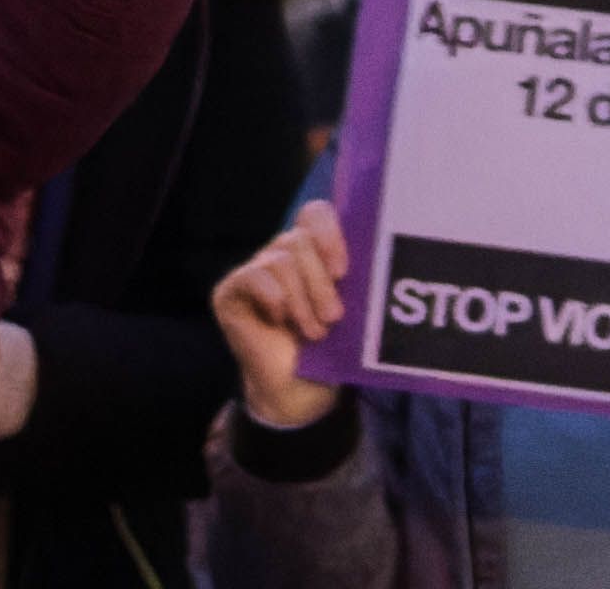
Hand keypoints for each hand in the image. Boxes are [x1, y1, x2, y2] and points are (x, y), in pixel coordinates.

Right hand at [212, 201, 349, 430]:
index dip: (329, 232)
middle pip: (298, 239)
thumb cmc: (332, 352)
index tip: (343, 270)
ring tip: (314, 332)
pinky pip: (252, 276)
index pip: (315, 215)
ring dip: (302, 300)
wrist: (302, 393)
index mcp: (314, 255)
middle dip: (321, 282)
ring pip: (279, 260)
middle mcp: (282, 256)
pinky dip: (273, 297)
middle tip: (334, 318)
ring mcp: (255, 272)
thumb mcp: (353, 314)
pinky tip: (280, 320)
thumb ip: (356, 286)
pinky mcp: (231, 292)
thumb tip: (378, 268)